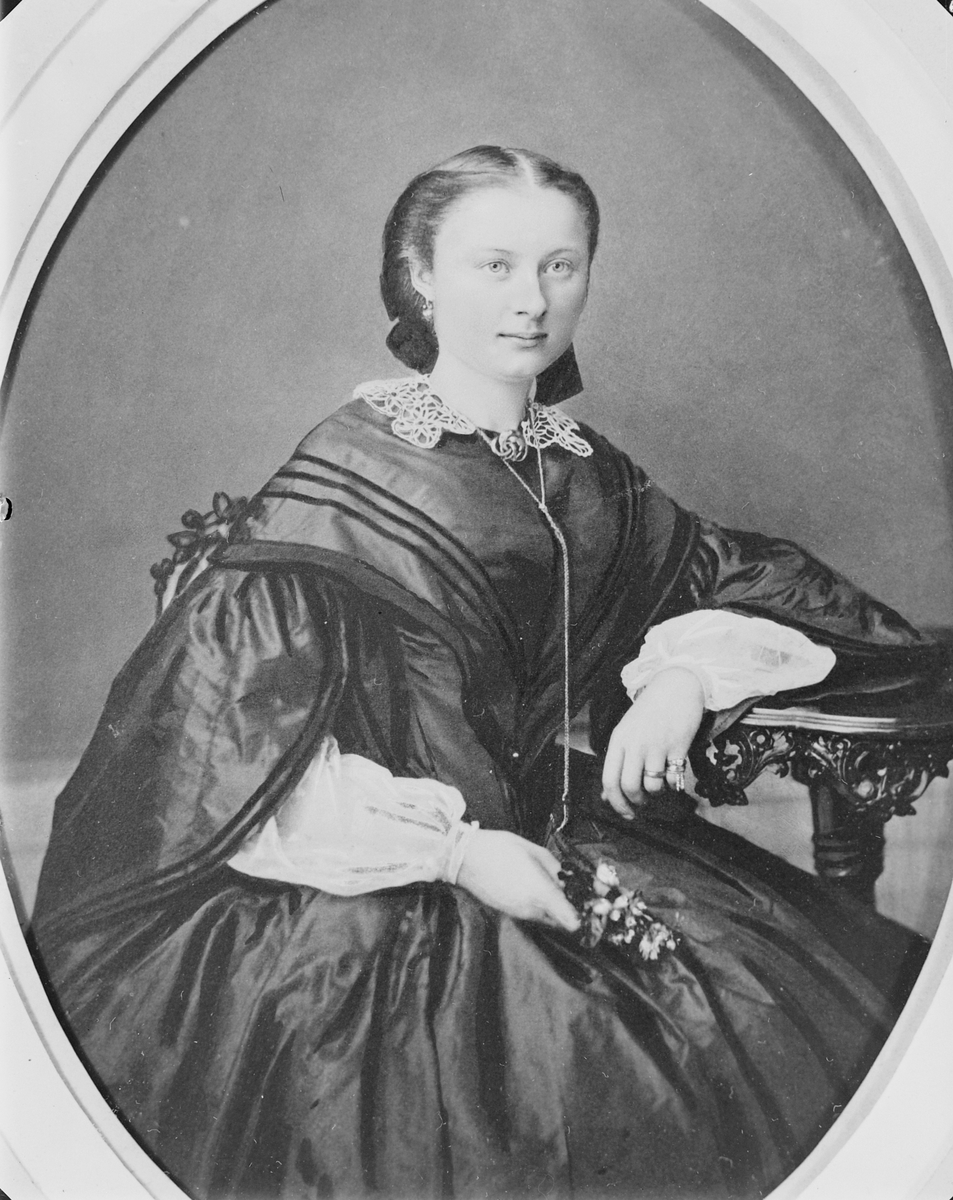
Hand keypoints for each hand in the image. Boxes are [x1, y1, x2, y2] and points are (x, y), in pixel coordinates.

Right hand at [457, 829, 580, 930]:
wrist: (464, 858)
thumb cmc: (500, 848)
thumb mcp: (534, 851)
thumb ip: (556, 869)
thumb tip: (570, 881)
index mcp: (541, 893)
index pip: (572, 921)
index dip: (585, 917)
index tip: (590, 906)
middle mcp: (531, 910)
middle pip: (562, 921)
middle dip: (570, 909)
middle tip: (572, 889)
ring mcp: (519, 914)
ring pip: (548, 919)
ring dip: (554, 908)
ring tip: (550, 884)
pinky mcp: (509, 914)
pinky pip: (533, 915)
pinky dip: (539, 906)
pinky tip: (531, 886)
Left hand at [601, 666, 704, 819]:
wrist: (677, 686)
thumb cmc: (650, 713)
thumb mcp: (627, 733)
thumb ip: (617, 763)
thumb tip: (606, 796)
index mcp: (618, 740)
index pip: (609, 780)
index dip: (616, 803)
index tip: (626, 813)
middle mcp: (635, 743)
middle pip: (630, 786)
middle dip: (637, 802)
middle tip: (643, 802)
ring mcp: (657, 744)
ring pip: (652, 786)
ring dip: (657, 792)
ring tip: (659, 781)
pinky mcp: (678, 746)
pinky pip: (673, 778)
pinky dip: (674, 783)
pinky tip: (673, 772)